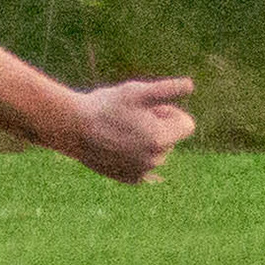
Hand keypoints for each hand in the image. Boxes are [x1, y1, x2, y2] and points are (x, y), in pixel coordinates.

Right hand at [61, 76, 198, 183]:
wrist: (74, 128)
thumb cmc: (106, 105)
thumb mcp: (137, 91)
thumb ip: (168, 90)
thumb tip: (191, 85)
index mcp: (161, 139)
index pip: (186, 124)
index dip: (169, 112)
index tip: (149, 108)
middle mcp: (155, 160)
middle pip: (170, 138)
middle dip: (157, 125)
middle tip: (129, 117)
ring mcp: (143, 172)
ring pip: (157, 151)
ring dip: (146, 140)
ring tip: (120, 129)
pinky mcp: (130, 179)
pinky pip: (144, 165)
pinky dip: (135, 155)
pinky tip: (116, 145)